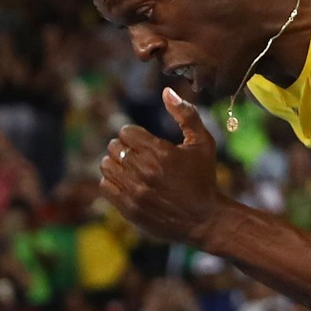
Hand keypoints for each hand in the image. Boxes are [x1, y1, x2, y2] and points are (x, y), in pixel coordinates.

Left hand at [99, 87, 220, 244]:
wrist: (205, 218)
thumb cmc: (204, 178)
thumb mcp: (203, 143)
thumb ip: (186, 114)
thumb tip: (167, 91)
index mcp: (160, 152)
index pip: (126, 132)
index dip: (134, 134)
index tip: (144, 142)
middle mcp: (144, 171)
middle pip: (114, 147)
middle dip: (124, 147)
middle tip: (136, 154)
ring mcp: (135, 191)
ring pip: (106, 166)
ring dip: (115, 163)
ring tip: (129, 167)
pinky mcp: (129, 208)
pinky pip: (105, 186)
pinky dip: (112, 181)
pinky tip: (126, 182)